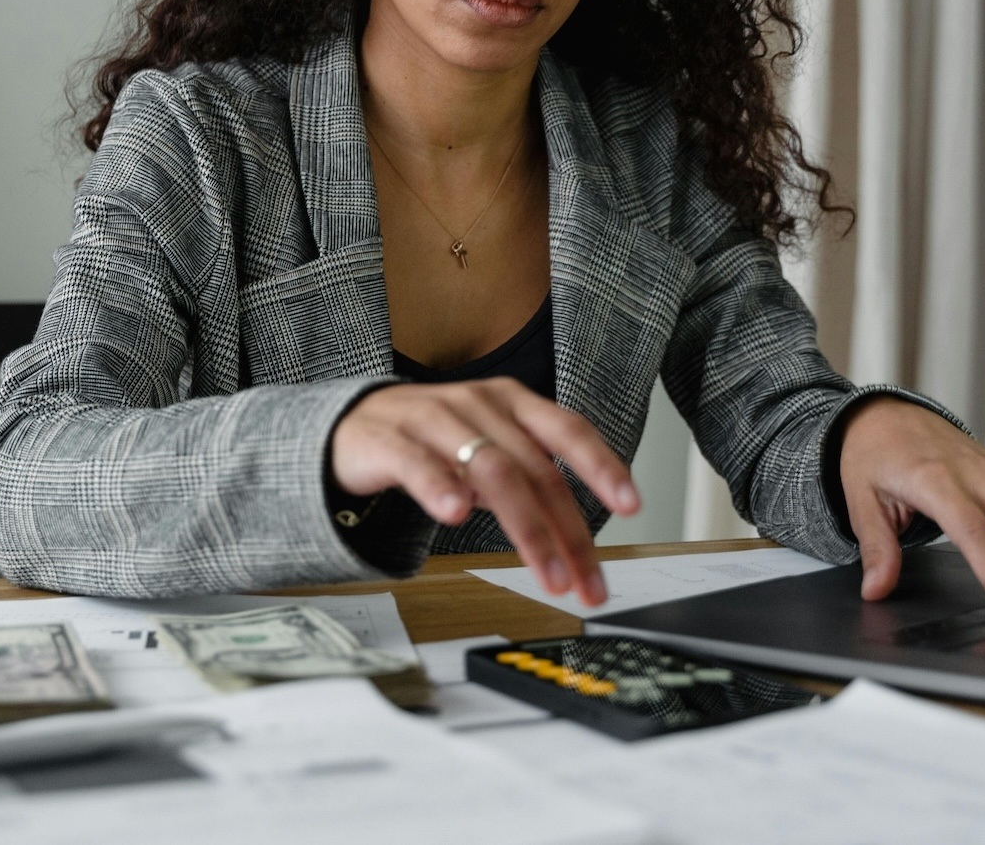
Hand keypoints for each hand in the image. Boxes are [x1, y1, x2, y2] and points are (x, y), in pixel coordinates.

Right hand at [330, 379, 638, 605]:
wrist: (351, 425)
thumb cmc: (430, 440)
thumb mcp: (488, 451)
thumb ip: (530, 480)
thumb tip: (575, 535)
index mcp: (511, 404)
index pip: (568, 430)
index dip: (602, 466)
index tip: (633, 505)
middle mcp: (479, 405)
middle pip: (535, 469)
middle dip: (567, 533)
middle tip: (584, 581)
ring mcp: (433, 419)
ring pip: (492, 471)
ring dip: (526, 528)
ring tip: (545, 572)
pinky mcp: (389, 440)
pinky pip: (419, 464)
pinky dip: (441, 489)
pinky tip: (456, 515)